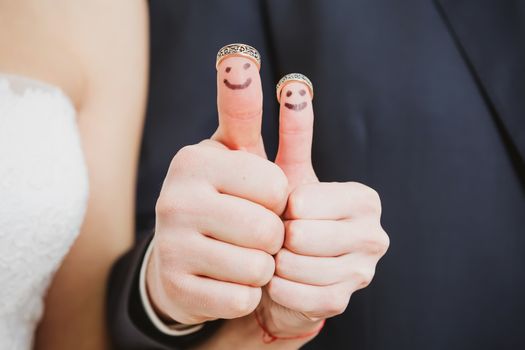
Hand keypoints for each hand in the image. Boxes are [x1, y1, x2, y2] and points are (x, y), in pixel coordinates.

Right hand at [146, 55, 288, 324]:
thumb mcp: (233, 152)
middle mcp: (175, 199)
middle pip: (267, 229)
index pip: (275, 186)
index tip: (263, 198)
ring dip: (262, 266)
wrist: (180, 256)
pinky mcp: (175, 287)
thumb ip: (241, 108)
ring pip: (257, 267)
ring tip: (242, 254)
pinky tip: (228, 279)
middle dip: (273, 236)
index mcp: (195, 161)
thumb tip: (247, 61)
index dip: (280, 199)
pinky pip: (241, 298)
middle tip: (255, 232)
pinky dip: (246, 292)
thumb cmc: (221, 197)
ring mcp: (171, 245)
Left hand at [256, 79, 389, 336]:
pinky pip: (299, 297)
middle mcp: (373, 234)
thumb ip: (292, 130)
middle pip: (302, 238)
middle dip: (275, 236)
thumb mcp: (283, 171)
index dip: (278, 207)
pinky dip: (279, 289)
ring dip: (274, 263)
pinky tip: (278, 279)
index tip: (279, 208)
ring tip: (274, 254)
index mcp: (363, 199)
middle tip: (273, 234)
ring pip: (298, 269)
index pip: (303, 203)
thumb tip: (294, 83)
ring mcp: (362, 272)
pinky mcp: (343, 300)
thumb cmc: (282, 212)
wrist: (281, 264)